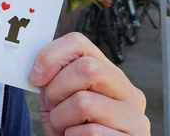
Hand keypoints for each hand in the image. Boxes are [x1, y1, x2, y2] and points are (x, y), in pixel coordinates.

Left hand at [30, 32, 149, 135]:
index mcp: (108, 74)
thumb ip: (53, 82)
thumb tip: (38, 72)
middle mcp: (127, 91)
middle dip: (56, 89)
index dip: (50, 56)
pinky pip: (91, 132)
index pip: (78, 43)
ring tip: (64, 129)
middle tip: (51, 108)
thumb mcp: (60, 103)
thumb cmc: (72, 132)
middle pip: (87, 68)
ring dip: (61, 119)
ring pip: (85, 102)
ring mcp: (135, 117)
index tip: (35, 78)